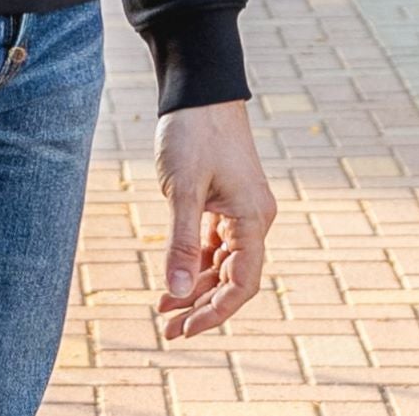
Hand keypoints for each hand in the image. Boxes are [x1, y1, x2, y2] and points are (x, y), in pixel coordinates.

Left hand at [153, 98, 275, 337]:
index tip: (185, 329)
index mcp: (252, 218)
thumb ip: (181, 242)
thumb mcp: (182, 189)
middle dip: (201, 305)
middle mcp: (254, 218)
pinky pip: (215, 243)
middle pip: (232, 278)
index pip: (241, 283)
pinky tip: (175, 278)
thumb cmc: (192, 133)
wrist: (199, 89)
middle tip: (168, 329)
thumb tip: (176, 293)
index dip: (215, 312)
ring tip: (164, 310)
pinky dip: (196, 261)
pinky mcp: (227, 199)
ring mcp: (242, 209)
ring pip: (222, 262)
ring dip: (196, 286)